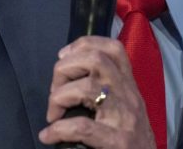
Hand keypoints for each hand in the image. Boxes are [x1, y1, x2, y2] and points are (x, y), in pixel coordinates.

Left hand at [39, 36, 154, 148]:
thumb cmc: (133, 140)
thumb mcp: (125, 108)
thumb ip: (106, 91)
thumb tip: (69, 79)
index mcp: (129, 86)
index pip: (114, 48)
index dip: (84, 44)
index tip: (64, 55)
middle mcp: (129, 96)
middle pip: (96, 60)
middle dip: (65, 68)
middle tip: (55, 89)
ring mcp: (124, 118)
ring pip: (87, 87)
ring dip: (59, 97)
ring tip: (53, 114)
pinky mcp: (117, 141)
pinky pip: (81, 126)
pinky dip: (58, 130)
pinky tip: (49, 136)